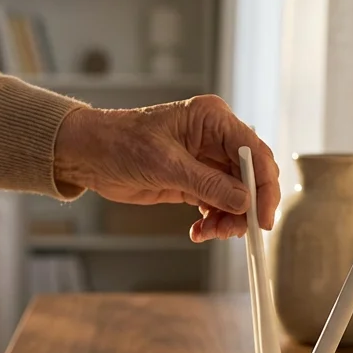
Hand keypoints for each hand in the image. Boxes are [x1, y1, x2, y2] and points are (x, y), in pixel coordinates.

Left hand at [52, 95, 280, 241]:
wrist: (89, 155)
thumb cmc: (120, 143)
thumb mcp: (165, 164)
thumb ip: (207, 184)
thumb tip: (244, 202)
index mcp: (212, 118)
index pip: (254, 151)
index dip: (264, 185)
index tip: (262, 217)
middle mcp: (215, 137)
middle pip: (250, 175)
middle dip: (246, 206)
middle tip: (236, 231)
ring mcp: (206, 160)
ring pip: (236, 195)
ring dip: (229, 218)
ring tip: (212, 233)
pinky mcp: (194, 181)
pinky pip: (217, 204)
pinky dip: (214, 221)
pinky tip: (200, 232)